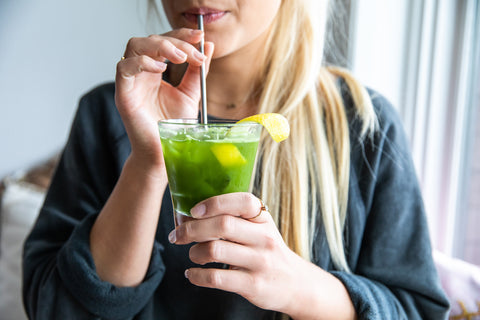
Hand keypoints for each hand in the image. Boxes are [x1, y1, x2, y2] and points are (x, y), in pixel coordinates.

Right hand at [114, 29, 214, 168]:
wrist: (165, 153)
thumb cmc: (174, 128)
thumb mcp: (192, 94)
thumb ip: (198, 71)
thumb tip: (209, 46)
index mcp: (155, 71)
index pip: (164, 42)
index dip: (180, 35)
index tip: (200, 36)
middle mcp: (141, 73)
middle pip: (150, 40)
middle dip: (174, 41)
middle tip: (193, 52)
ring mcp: (131, 82)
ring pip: (134, 46)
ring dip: (159, 46)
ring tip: (180, 57)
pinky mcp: (123, 94)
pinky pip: (124, 68)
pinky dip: (143, 62)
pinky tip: (161, 69)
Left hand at [168, 192, 310, 314]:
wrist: (295, 284)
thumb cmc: (267, 250)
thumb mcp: (260, 228)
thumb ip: (236, 218)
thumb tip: (192, 212)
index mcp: (263, 219)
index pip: (242, 201)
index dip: (215, 203)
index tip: (193, 210)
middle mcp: (264, 238)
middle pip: (222, 225)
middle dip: (192, 229)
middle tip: (177, 235)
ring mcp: (260, 262)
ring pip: (215, 250)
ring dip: (194, 252)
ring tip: (193, 255)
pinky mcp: (252, 285)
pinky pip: (216, 278)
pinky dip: (196, 276)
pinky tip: (192, 274)